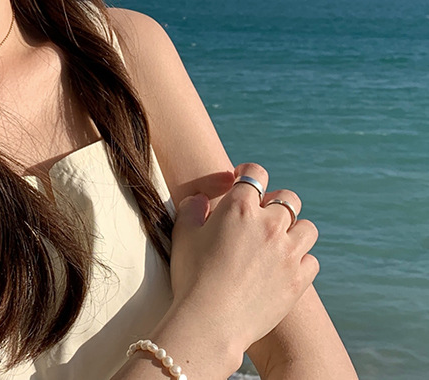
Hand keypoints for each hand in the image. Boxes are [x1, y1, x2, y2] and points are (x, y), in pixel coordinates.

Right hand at [168, 163, 318, 360]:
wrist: (210, 322)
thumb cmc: (192, 276)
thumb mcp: (183, 233)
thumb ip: (193, 207)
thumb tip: (201, 199)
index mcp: (239, 208)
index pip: (256, 174)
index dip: (249, 173)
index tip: (243, 180)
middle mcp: (268, 225)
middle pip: (288, 198)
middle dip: (276, 202)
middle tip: (263, 215)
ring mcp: (287, 253)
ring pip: (307, 228)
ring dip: (294, 230)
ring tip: (279, 240)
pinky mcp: (299, 280)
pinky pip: (312, 260)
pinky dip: (301, 260)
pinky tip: (285, 266)